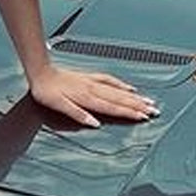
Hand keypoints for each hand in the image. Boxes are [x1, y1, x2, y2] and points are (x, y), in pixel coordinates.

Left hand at [27, 63, 158, 128]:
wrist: (41, 72)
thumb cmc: (47, 91)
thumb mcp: (59, 106)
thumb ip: (78, 114)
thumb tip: (94, 123)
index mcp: (87, 98)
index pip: (112, 108)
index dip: (129, 113)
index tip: (143, 117)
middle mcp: (93, 89)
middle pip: (120, 99)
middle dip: (138, 106)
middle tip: (154, 111)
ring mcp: (93, 82)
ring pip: (118, 90)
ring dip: (134, 97)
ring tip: (148, 101)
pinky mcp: (90, 77)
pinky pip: (110, 81)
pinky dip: (122, 85)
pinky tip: (130, 89)